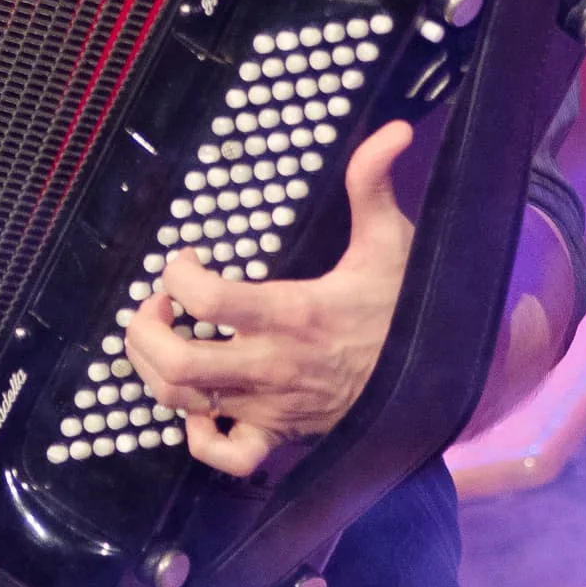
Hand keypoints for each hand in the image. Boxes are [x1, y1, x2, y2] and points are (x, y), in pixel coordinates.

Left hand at [124, 120, 417, 476]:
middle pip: (179, 364)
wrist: (439, 378)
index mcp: (294, 314)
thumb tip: (393, 130)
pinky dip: (197, 436)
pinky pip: (225, 456)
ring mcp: (272, 407)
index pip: (208, 300)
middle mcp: (273, 367)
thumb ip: (374, 183)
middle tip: (157, 302)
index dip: (178, 274)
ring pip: (185, 405)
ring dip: (154, 371)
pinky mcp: (279, 435)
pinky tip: (197, 405)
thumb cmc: (405, 306)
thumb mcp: (392, 239)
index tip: (184, 257)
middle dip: (146, 330)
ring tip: (163, 338)